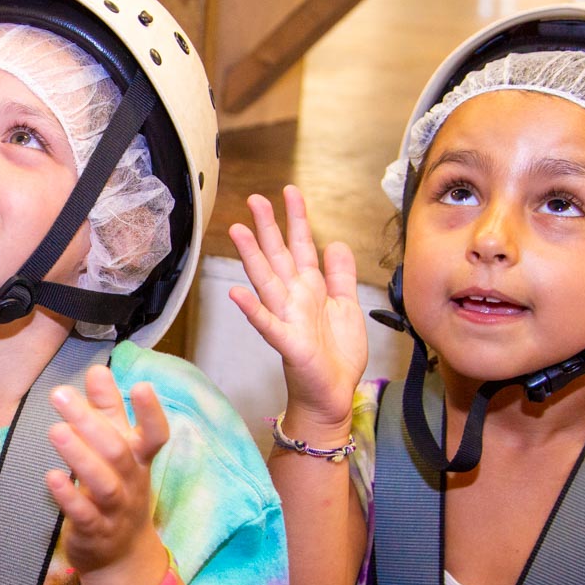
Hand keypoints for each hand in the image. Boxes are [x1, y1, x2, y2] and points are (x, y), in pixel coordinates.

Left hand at [46, 366, 170, 575]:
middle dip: (89, 421)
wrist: (122, 555)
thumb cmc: (118, 488)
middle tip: (60, 394)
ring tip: (55, 430)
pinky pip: (83, 514)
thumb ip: (107, 410)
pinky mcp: (94, 531)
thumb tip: (98, 370)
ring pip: (103, 483)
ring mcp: (115, 509)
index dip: (151, 413)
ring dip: (79, 455)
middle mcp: (131, 482)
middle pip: (117, 451)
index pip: (155, 435)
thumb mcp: (118, 449)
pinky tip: (52, 477)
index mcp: (139, 459)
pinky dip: (68, 496)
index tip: (141, 386)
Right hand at [228, 185, 365, 427]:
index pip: (301, 246)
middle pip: (277, 256)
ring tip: (238, 231)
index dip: (296, 219)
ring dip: (251, 256)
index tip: (290, 191)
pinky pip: (267, 324)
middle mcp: (294, 298)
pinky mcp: (288, 343)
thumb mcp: (347, 307)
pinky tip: (236, 294)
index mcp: (310, 288)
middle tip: (254, 199)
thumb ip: (341, 276)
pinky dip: (251, 310)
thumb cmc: (336, 354)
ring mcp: (287, 318)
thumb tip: (337, 243)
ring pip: (266, 281)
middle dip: (267, 227)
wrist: (333, 393)